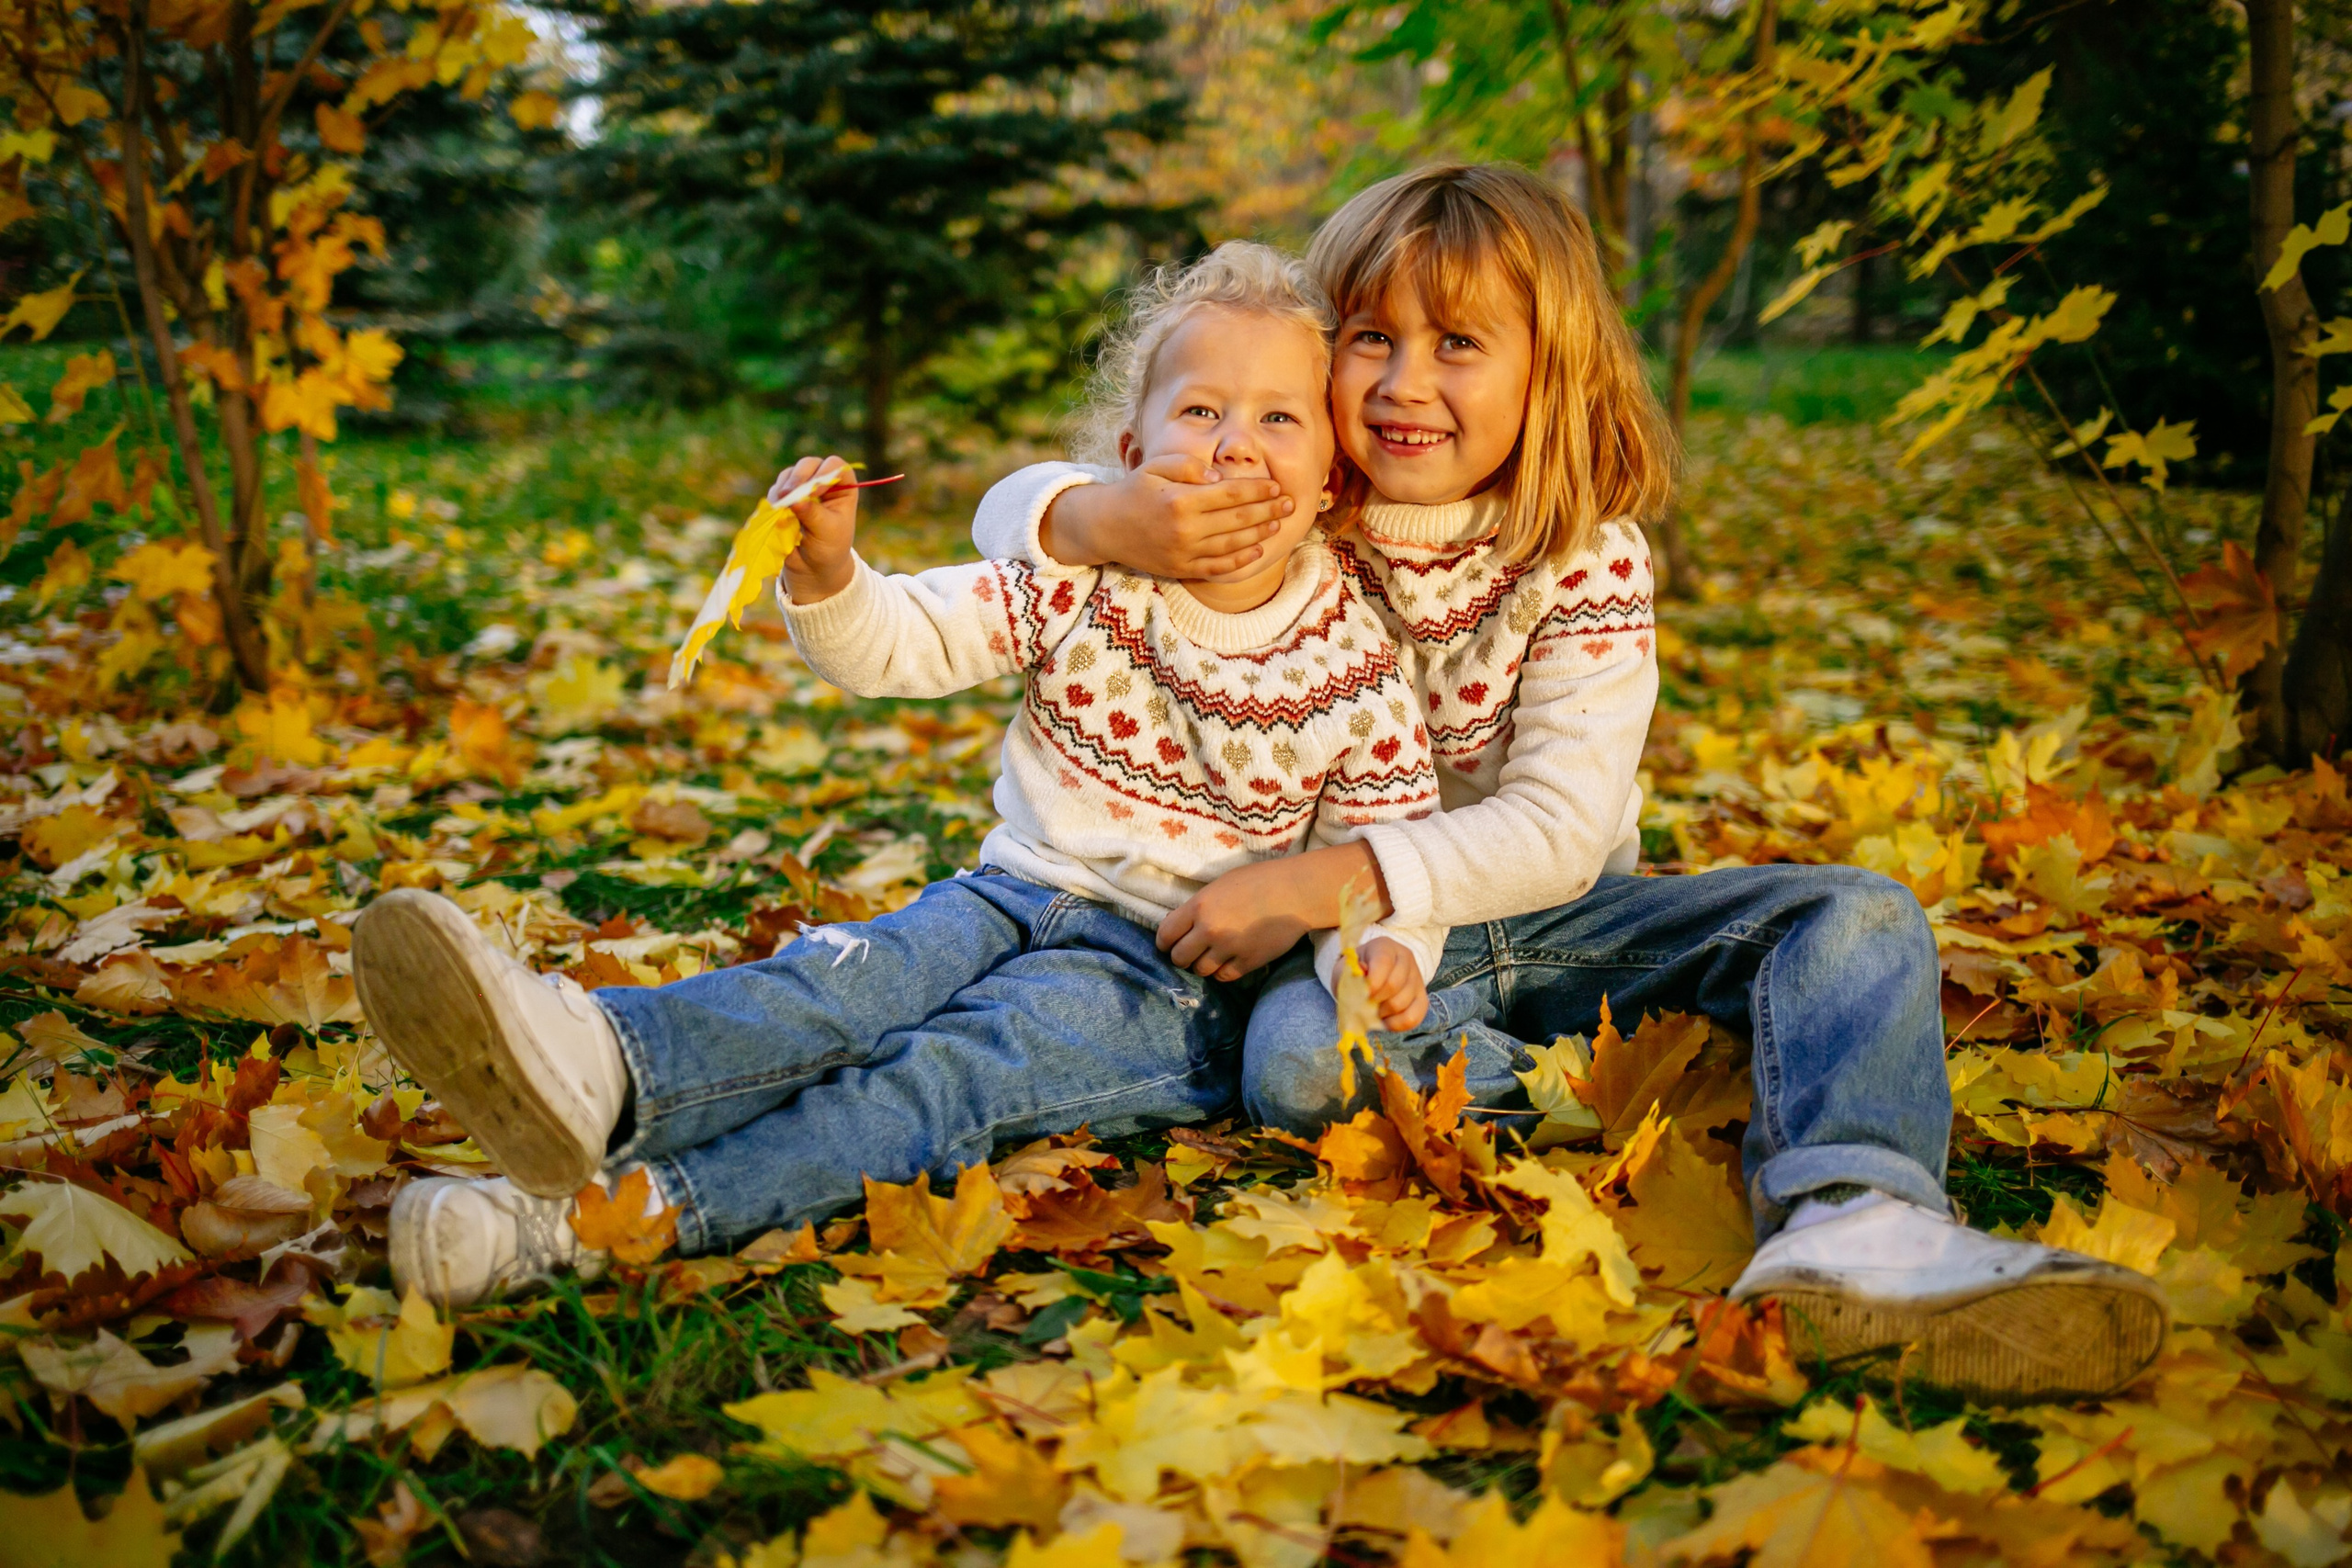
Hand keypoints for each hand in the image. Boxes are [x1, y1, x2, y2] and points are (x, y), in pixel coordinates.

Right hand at [775, 454, 858, 603]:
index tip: (813, 492)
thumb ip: (812, 514)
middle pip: (809, 465)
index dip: (823, 474)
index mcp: (843, 487)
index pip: (834, 467)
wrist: (813, 567)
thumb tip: (794, 499)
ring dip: (783, 488)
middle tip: (787, 494)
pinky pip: (777, 489)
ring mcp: (803, 488)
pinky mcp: (786, 497)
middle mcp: (824, 482)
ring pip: (789, 475)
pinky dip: (775, 498)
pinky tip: (776, 512)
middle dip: (797, 478)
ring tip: (781, 507)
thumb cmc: (829, 548)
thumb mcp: (826, 532)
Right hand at [1041, 454, 1292, 579]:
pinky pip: (1217, 567)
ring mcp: (1184, 552)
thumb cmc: (1134, 490)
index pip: (1229, 494)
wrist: (1105, 526)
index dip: (1257, 491)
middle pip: (1237, 520)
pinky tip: (1257, 550)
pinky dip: (1240, 561)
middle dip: (1268, 511)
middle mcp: (1184, 529)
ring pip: (1232, 545)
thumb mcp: (1155, 466)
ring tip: (1277, 524)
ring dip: (1259, 535)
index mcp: (1180, 500)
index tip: (1275, 487)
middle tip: (1290, 504)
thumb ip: (1187, 465)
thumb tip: (1217, 477)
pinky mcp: (1181, 568)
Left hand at [1156, 845, 1393, 980]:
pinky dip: (1222, 972)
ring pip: (1201, 970)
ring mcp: (1229, 949)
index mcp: (1199, 906)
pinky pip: (1224, 977)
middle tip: (1188, 952)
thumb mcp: (1220, 885)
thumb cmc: (1259, 880)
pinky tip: (1227, 962)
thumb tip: (1184, 924)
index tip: (1168, 944)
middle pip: (1179, 957)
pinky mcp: (1248, 963)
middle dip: (1181, 957)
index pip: (1166, 934)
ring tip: (1210, 957)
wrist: (1295, 893)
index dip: (1164, 942)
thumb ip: (1200, 906)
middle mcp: (1210, 930)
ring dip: (1202, 965)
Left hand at [1359, 936, 1428, 1031]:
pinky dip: (1396, 1024)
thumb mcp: (1346, 969)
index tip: (1363, 993)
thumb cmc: (1356, 973)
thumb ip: (1350, 973)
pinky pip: (1414, 1017)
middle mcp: (1406, 959)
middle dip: (1375, 1000)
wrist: (1370, 978)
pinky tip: (1385, 1021)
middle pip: (1394, 985)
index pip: (1383, 962)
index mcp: (1384, 946)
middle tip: (1365, 1003)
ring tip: (1373, 1010)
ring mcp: (1417, 979)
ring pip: (1403, 1003)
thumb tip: (1362, 974)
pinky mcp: (1422, 999)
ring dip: (1383, 1013)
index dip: (1372, 982)